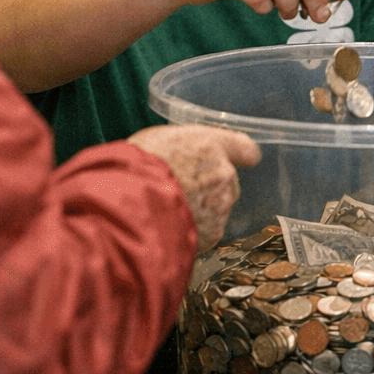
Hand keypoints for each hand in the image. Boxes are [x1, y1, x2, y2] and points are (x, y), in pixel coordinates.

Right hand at [128, 125, 260, 251]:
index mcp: (214, 146)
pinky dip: (192, 231)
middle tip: (181, 191)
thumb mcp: (159, 139)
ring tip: (168, 211)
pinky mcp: (211, 234)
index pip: (246, 149)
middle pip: (229, 183)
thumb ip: (185, 148)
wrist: (127, 203)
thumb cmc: (137, 166)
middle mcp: (225, 175)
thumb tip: (186, 155)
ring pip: (217, 209)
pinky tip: (169, 227)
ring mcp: (220, 206)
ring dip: (200, 211)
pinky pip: (206, 232)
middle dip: (211, 188)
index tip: (238, 159)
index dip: (241, 156)